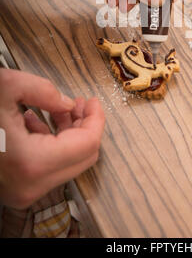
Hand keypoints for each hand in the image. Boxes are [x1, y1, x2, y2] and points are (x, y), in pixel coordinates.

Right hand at [0, 68, 104, 208]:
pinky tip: (41, 121)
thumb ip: (43, 90)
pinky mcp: (17, 187)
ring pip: (67, 162)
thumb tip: (66, 102)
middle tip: (81, 103)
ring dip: (70, 133)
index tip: (93, 101)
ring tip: (62, 108)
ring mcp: (24, 190)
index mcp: (33, 162)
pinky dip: (53, 143)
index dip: (96, 118)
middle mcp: (31, 185)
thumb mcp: (6, 87)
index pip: (88, 144)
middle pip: (83, 157)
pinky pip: (49, 166)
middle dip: (85, 126)